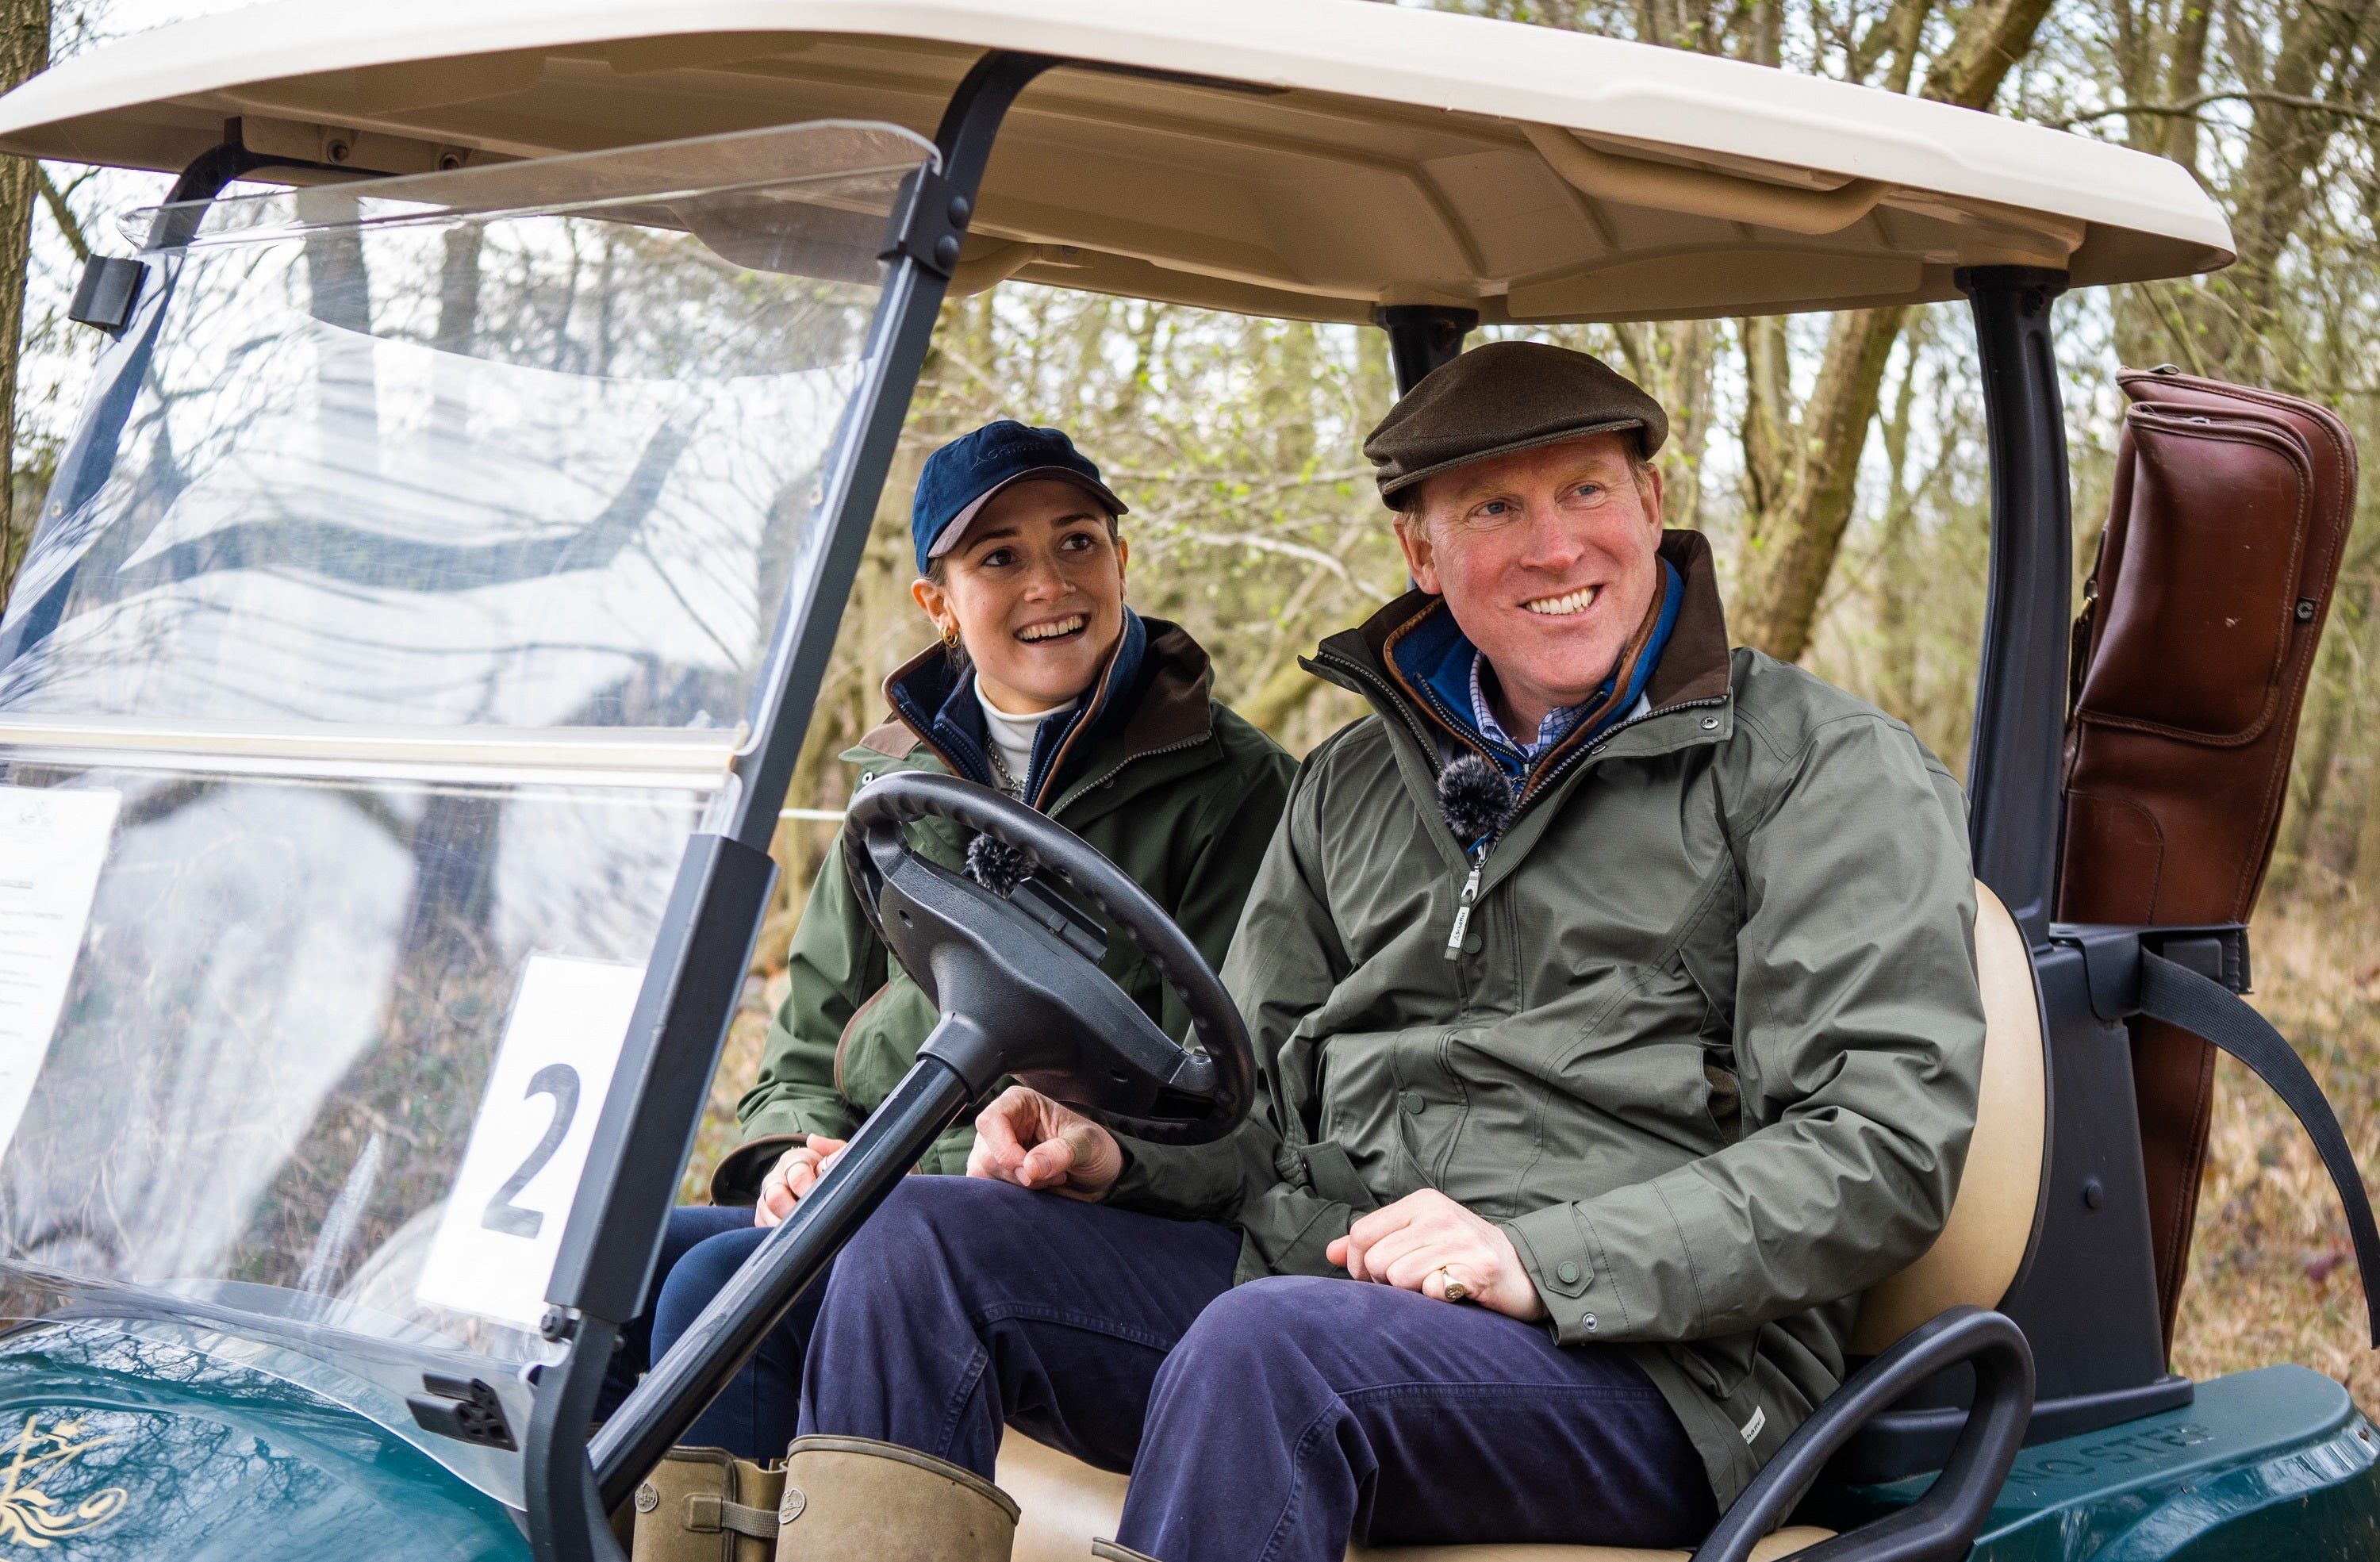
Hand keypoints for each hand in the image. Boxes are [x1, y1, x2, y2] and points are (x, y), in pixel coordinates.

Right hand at [755, 1135, 846, 1226]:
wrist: (815, 1181)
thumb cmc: (828, 1170)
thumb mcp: (836, 1157)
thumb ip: (832, 1149)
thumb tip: (813, 1140)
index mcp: (794, 1160)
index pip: (797, 1175)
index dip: (809, 1189)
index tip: (821, 1198)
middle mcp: (776, 1176)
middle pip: (775, 1197)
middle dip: (794, 1211)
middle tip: (810, 1219)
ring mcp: (766, 1196)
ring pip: (766, 1213)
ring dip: (786, 1224)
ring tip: (804, 1229)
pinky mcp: (761, 1214)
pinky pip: (762, 1226)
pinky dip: (776, 1232)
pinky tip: (793, 1234)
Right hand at [966, 1086, 1123, 1200]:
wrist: (1099, 1175)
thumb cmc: (1094, 1148)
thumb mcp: (1088, 1144)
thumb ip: (1063, 1151)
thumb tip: (1030, 1167)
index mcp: (1019, 1103)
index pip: (990, 1122)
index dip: (1005, 1149)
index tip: (1030, 1170)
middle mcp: (1002, 1125)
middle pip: (985, 1154)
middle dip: (1019, 1174)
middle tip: (1053, 1176)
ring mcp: (995, 1151)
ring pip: (983, 1175)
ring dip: (1018, 1187)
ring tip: (1049, 1180)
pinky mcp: (996, 1176)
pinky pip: (987, 1191)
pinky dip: (1012, 1197)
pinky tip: (1037, 1191)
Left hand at [1326, 1189, 1546, 1320]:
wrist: (1525, 1272)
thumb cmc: (1464, 1257)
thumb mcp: (1418, 1238)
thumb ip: (1374, 1243)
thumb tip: (1331, 1252)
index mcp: (1422, 1203)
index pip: (1361, 1234)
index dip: (1359, 1265)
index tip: (1376, 1278)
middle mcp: (1440, 1215)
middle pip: (1376, 1260)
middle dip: (1386, 1283)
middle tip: (1415, 1283)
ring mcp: (1461, 1240)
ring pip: (1399, 1277)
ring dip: (1413, 1293)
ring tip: (1436, 1285)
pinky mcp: (1478, 1269)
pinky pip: (1432, 1291)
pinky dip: (1438, 1299)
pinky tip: (1455, 1292)